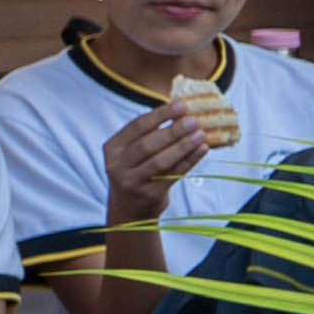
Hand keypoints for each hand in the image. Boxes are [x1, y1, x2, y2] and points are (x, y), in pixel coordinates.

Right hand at [100, 97, 231, 222]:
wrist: (129, 208)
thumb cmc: (135, 171)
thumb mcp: (131, 153)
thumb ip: (149, 134)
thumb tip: (181, 111)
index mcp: (112, 148)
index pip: (137, 126)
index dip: (160, 114)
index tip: (181, 105)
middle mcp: (117, 166)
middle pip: (147, 144)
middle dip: (173, 131)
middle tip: (194, 120)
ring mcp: (132, 182)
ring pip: (160, 161)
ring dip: (183, 146)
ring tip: (201, 134)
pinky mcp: (149, 194)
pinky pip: (173, 175)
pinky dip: (189, 161)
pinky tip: (202, 150)